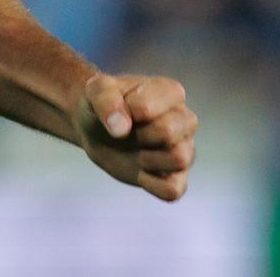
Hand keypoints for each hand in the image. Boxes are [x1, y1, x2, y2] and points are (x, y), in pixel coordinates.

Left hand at [74, 72, 196, 201]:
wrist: (95, 129)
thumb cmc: (101, 105)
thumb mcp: (94, 90)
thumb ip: (105, 98)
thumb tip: (121, 128)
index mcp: (170, 92)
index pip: (146, 108)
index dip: (124, 112)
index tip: (119, 109)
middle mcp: (184, 119)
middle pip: (169, 132)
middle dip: (140, 135)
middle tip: (130, 133)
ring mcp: (184, 149)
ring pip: (181, 159)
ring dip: (148, 159)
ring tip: (138, 153)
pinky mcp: (176, 176)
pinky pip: (174, 190)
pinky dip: (151, 185)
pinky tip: (140, 173)